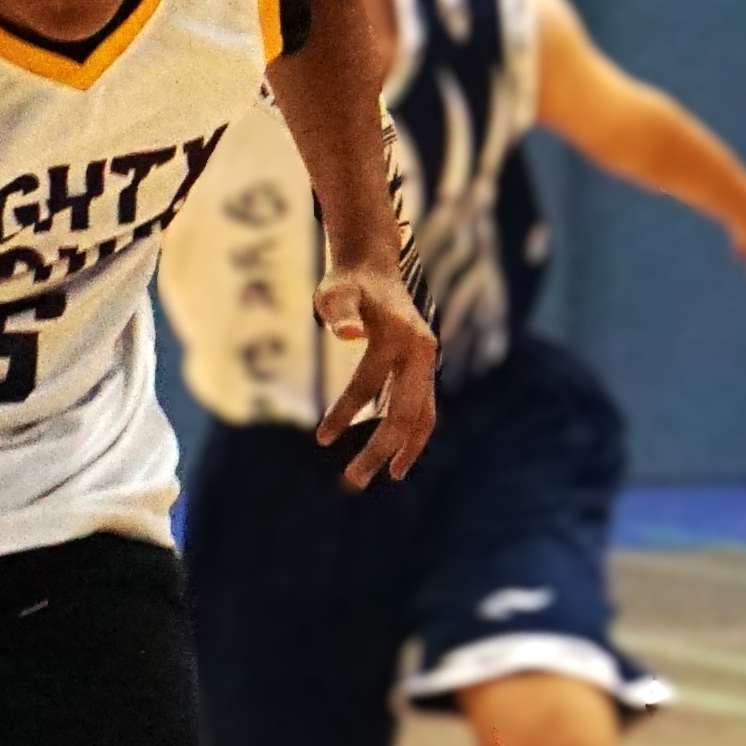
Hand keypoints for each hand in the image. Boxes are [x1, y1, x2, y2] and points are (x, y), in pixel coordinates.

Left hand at [313, 262, 440, 487]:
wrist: (373, 266)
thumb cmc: (348, 281)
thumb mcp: (336, 290)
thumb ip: (339, 311)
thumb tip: (347, 335)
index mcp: (403, 338)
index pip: (370, 385)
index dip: (344, 412)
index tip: (320, 438)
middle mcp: (422, 353)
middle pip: (406, 412)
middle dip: (382, 448)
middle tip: (354, 480)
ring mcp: (425, 362)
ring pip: (423, 415)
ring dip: (404, 448)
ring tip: (388, 476)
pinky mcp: (420, 369)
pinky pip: (420, 409)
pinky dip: (410, 434)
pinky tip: (394, 454)